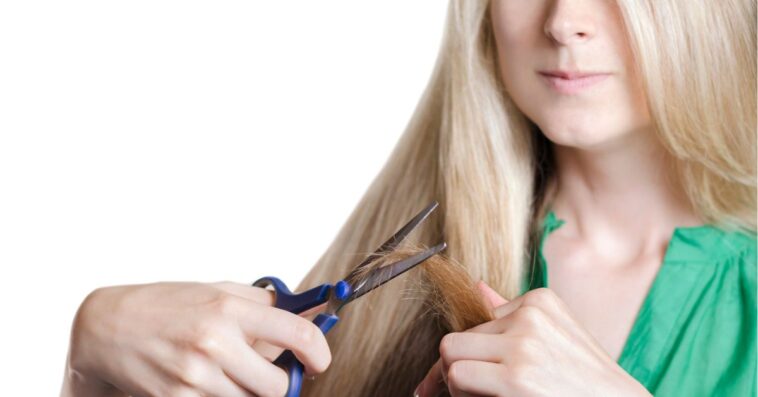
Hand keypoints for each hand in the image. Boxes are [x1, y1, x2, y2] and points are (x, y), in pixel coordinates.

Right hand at [62, 281, 330, 396]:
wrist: (107, 326)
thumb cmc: (166, 304)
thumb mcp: (218, 291)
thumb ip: (265, 305)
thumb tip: (311, 314)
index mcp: (229, 309)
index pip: (298, 334)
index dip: (318, 352)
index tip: (318, 360)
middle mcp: (215, 343)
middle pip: (277, 385)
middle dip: (279, 382)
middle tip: (268, 370)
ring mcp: (194, 376)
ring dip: (249, 392)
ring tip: (231, 371)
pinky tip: (208, 381)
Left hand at [414, 282, 651, 396]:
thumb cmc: (586, 382)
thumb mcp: (556, 336)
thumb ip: (511, 313)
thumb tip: (477, 288)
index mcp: (538, 302)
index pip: (477, 323)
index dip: (469, 353)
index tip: (468, 372)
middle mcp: (530, 317)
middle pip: (457, 338)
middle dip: (455, 366)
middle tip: (468, 390)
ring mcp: (523, 346)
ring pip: (450, 354)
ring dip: (455, 381)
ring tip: (480, 395)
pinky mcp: (516, 377)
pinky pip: (458, 377)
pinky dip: (461, 394)